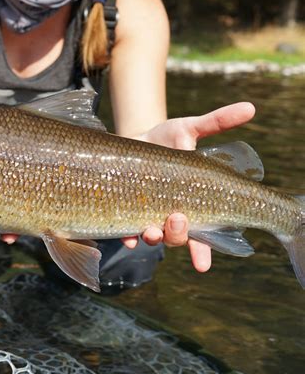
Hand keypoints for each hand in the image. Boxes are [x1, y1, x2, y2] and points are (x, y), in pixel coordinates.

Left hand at [122, 102, 255, 271]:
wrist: (135, 138)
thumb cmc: (166, 138)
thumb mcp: (189, 128)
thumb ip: (217, 122)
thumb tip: (250, 108)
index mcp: (191, 202)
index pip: (201, 233)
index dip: (203, 251)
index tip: (202, 265)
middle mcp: (170, 213)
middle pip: (177, 237)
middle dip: (178, 235)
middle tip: (178, 219)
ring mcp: (147, 214)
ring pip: (153, 237)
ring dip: (153, 237)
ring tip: (152, 230)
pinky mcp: (125, 210)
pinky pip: (125, 230)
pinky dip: (127, 236)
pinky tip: (127, 237)